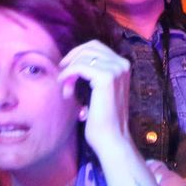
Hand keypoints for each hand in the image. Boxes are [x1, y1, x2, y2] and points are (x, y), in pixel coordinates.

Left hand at [58, 40, 132, 156]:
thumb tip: (72, 59)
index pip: (96, 46)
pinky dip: (68, 76)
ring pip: (83, 57)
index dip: (77, 54)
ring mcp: (116, 70)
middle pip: (89, 47)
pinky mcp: (106, 78)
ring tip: (66, 90)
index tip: (66, 68)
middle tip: (62, 77)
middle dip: (72, 59)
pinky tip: (66, 90)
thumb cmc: (103, 118)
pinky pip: (79, 67)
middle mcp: (122, 64)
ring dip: (69, 71)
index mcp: (123, 66)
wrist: (111, 139)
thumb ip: (93, 72)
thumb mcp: (99, 90)